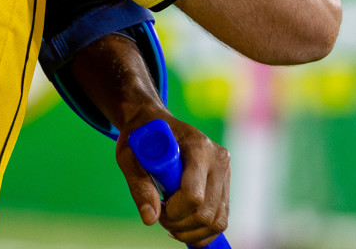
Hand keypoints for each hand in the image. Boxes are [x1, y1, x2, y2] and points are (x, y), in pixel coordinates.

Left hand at [117, 115, 228, 245]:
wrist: (154, 123)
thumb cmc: (140, 137)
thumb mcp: (129, 156)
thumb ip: (139, 186)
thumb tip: (150, 219)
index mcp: (197, 146)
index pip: (193, 194)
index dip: (173, 210)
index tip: (157, 207)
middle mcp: (218, 160)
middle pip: (207, 212)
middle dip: (180, 223)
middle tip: (160, 216)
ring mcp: (225, 173)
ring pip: (217, 221)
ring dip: (191, 231)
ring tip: (170, 221)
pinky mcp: (225, 185)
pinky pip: (220, 220)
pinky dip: (201, 232)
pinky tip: (182, 225)